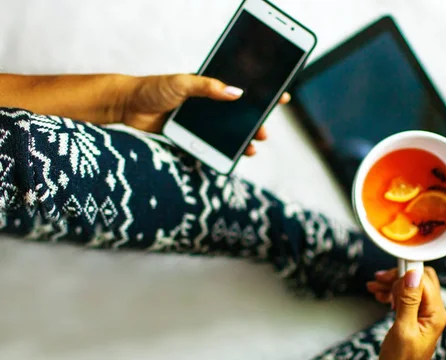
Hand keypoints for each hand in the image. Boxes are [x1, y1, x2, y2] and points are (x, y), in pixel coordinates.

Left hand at [120, 74, 290, 155]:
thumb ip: (208, 87)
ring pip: (229, 131)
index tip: (281, 97)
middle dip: (257, 122)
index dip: (263, 92)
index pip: (242, 87)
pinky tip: (233, 156)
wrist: (128, 106)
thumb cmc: (153, 88)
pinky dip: (223, 150)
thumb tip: (236, 93)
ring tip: (252, 147)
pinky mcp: (191, 135)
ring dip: (243, 138)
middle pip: (241, 113)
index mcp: (210, 86)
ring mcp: (202, 120)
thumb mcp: (182, 83)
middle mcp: (209, 103)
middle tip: (265, 132)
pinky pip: (212, 144)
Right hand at [364, 267, 445, 359]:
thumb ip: (408, 300)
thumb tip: (412, 274)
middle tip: (378, 280)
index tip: (385, 274)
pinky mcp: (415, 319)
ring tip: (373, 288)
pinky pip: (405, 299)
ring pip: (410, 288)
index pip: (423, 280)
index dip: (404, 273)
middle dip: (397, 277)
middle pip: (419, 280)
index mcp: (435, 313)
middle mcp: (433, 312)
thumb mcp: (402, 329)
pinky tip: (379, 296)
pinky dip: (391, 294)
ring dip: (391, 285)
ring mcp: (424, 316)